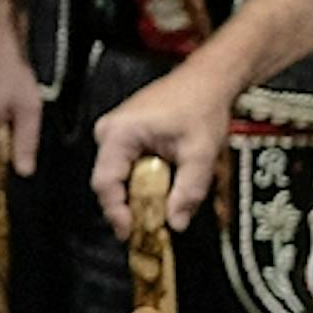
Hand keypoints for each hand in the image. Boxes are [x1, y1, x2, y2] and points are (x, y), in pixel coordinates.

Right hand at [87, 50, 239, 235]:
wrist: (207, 80)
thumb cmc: (200, 104)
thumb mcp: (200, 153)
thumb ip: (188, 191)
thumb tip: (176, 222)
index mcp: (119, 133)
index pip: (105, 183)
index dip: (116, 212)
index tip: (131, 232)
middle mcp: (110, 132)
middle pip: (110, 183)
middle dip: (130, 207)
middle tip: (151, 227)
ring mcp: (115, 133)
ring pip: (118, 178)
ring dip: (138, 196)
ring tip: (162, 208)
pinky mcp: (125, 137)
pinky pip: (126, 169)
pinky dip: (142, 184)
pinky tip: (161, 190)